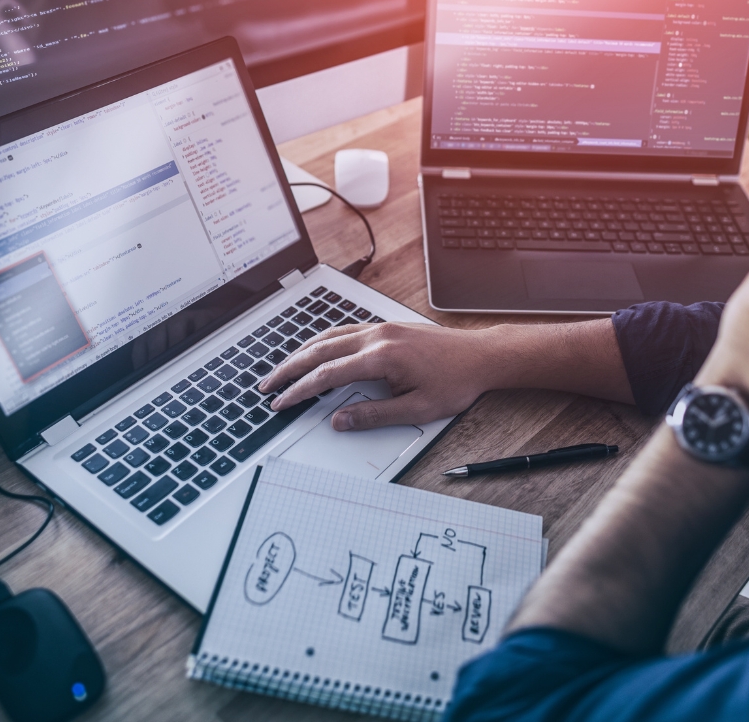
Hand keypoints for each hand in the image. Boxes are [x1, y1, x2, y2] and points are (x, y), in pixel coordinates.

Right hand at [258, 323, 503, 430]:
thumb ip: (374, 415)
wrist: (481, 356)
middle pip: (319, 350)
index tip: (281, 403)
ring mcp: (381, 328)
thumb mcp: (417, 409)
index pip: (327, 374)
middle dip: (289, 369)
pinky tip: (315, 351)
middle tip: (267, 386)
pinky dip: (323, 341)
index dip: (299, 390)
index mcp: (382, 356)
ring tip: (282, 369)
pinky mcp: (387, 327)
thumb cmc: (456, 382)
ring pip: (329, 336)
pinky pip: (345, 330)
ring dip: (302, 352)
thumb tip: (339, 421)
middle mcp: (377, 336)